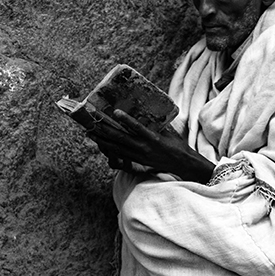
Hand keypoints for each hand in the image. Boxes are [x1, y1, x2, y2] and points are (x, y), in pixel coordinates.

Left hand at [87, 110, 214, 182]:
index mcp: (153, 138)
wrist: (183, 164)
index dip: (125, 120)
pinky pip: (121, 156)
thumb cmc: (177, 145)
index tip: (114, 112)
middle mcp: (144, 148)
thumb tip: (145, 111)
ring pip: (117, 148)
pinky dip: (110, 150)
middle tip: (92, 123)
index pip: (137, 127)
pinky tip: (102, 146)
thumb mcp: (168, 131)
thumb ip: (155, 123)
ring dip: (103, 141)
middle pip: (121, 138)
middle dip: (105, 131)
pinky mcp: (138, 162)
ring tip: (91, 134)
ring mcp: (139, 156)